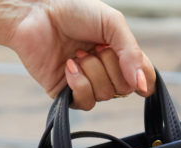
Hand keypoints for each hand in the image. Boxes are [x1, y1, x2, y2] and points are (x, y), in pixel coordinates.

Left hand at [0, 0, 156, 108]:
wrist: (37, 13)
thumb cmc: (74, 11)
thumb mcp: (112, 23)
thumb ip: (132, 53)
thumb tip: (142, 85)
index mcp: (119, 53)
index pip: (142, 77)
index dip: (143, 78)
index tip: (135, 71)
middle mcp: (104, 71)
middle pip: (124, 89)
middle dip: (111, 67)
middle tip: (94, 48)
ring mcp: (85, 83)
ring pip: (104, 95)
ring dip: (92, 71)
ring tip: (77, 53)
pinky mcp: (66, 93)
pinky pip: (85, 102)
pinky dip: (79, 83)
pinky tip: (69, 65)